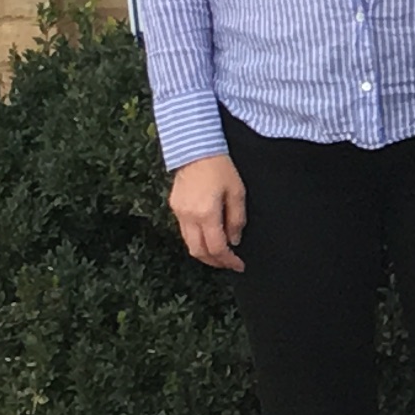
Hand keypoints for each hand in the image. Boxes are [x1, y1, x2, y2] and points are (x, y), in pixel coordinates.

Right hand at [167, 155, 246, 270]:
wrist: (196, 149)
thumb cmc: (221, 168)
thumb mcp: (237, 193)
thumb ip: (236, 220)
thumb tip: (234, 241)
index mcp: (206, 213)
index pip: (216, 248)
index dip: (228, 260)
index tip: (239, 265)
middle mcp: (188, 216)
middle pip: (198, 252)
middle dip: (215, 262)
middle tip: (230, 264)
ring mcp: (178, 212)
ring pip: (189, 244)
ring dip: (204, 254)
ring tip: (221, 254)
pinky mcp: (174, 207)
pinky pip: (184, 232)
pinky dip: (196, 241)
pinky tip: (209, 238)